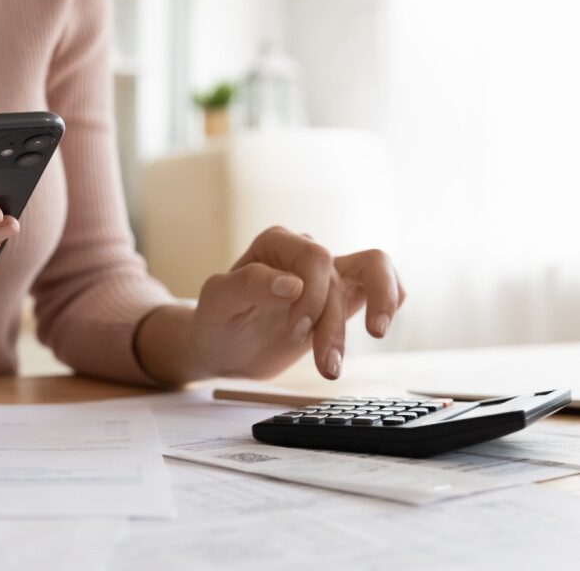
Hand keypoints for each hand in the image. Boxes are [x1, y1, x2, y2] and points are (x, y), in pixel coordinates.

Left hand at [190, 226, 404, 379]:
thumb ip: (248, 285)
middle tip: (325, 364)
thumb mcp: (218, 303)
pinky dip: (391, 302)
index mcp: (275, 243)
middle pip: (340, 274)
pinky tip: (378, 328)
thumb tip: (292, 284)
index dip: (313, 297)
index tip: (295, 331)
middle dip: (334, 323)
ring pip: (375, 270)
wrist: (225, 349)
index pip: (314, 258)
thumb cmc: (217, 320)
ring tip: (360, 351)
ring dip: (376, 311)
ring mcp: (329, 274)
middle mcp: (304, 251)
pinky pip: (385, 285)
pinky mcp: (344, 298)